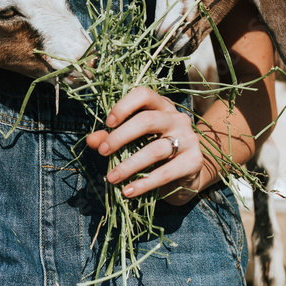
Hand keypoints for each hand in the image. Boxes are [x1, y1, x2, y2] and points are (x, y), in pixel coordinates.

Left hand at [85, 86, 210, 205]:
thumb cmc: (154, 151)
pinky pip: (166, 173)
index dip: (123, 106)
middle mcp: (177, 118)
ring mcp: (188, 139)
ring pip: (156, 149)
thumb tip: (91, 140)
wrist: (186, 174)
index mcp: (161, 106)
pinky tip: (128, 191)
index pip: (143, 95)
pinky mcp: (194, 162)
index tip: (108, 123)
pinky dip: (144, 183)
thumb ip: (112, 138)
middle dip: (121, 137)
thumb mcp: (134, 141)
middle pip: (147, 121)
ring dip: (129, 165)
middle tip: (103, 152)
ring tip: (111, 178)